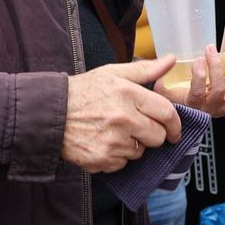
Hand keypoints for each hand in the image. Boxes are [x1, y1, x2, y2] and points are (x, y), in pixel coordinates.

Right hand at [63, 56, 180, 172]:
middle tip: (138, 127)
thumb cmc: (83, 91)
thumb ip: (145, 69)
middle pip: (158, 137)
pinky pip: (122, 164)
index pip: (166, 113)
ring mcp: (112, 141)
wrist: (50, 113)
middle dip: (153, 134)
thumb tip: (170, 60)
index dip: (175, 124)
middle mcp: (123, 119)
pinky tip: (103, 143)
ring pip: (140, 152)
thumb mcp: (113, 73)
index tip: (174, 130)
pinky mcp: (101, 159)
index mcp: (128, 95)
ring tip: (114, 132)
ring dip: (133, 145)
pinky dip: (116, 157)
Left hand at [159, 44, 224, 117]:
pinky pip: (198, 90)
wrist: (169, 91)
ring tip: (211, 52)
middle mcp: (222, 106)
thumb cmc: (198, 80)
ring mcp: (206, 106)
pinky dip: (199, 73)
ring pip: (218, 91)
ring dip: (216, 69)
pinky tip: (199, 61)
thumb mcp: (221, 66)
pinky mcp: (191, 104)